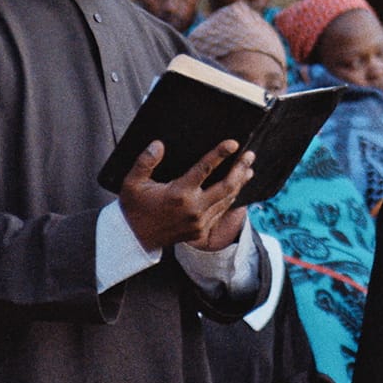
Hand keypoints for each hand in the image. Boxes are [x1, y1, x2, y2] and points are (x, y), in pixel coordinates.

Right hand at [119, 139, 254, 252]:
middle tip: (250, 155)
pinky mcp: (201, 231)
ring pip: (227, 200)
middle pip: (226, 186)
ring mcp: (199, 222)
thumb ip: (145, 162)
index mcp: (178, 194)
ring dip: (239, 183)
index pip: (205, 169)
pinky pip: (221, 212)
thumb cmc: (134, 208)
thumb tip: (158, 144)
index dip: (220, 154)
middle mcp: (193, 208)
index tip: (233, 143)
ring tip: (248, 169)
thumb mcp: (133, 183)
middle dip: (240, 169)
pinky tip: (236, 190)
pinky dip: (231, 199)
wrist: (133, 239)